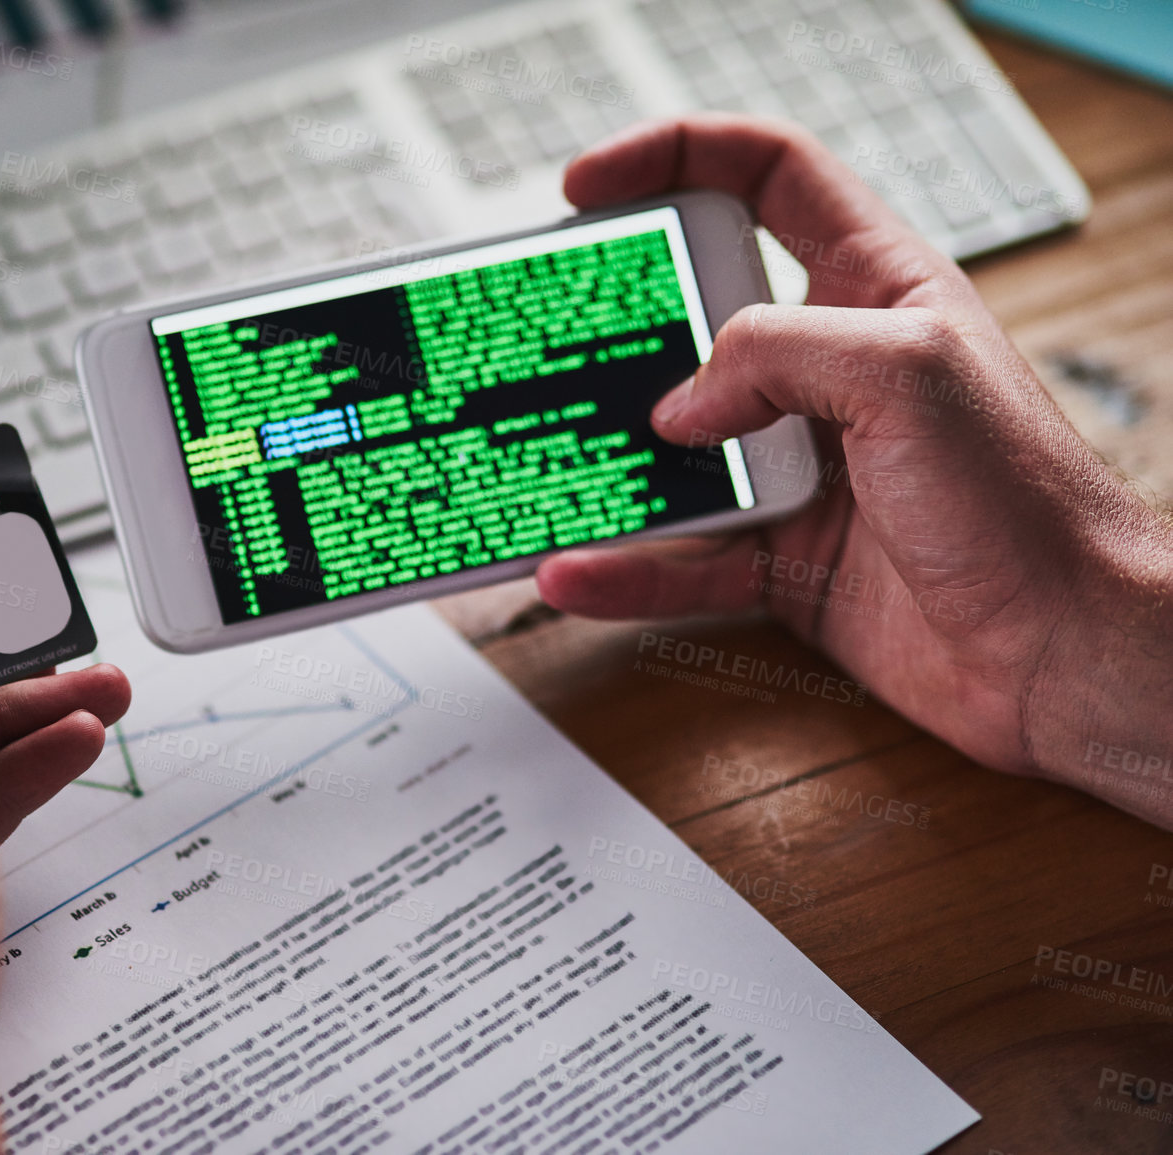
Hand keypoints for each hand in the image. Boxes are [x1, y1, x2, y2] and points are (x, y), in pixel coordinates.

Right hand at [535, 114, 1172, 827]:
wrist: (1065, 652)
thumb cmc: (1026, 503)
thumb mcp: (905, 373)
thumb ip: (776, 352)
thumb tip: (679, 405)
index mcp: (874, 289)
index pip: (766, 178)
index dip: (672, 159)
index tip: (586, 192)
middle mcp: (831, 372)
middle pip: (694, 318)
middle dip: (612, 326)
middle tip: (543, 340)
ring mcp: (804, 467)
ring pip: (675, 451)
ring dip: (606, 462)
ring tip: (541, 467)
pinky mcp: (787, 559)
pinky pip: (685, 559)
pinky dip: (626, 569)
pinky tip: (576, 570)